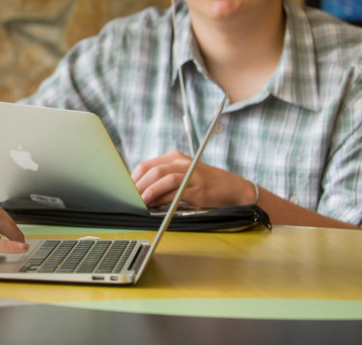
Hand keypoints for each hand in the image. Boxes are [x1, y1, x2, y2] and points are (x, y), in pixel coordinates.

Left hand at [130, 150, 255, 208]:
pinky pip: (176, 191)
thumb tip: (141, 192)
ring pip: (163, 178)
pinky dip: (163, 197)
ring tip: (140, 201)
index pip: (148, 165)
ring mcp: (191, 174)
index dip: (134, 177)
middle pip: (153, 170)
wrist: (234, 189)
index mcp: (175, 158)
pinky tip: (155, 204)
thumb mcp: (184, 176)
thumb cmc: (205, 185)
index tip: (126, 189)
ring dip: (149, 190)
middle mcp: (182, 162)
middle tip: (129, 197)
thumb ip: (164, 180)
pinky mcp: (198, 188)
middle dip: (138, 185)